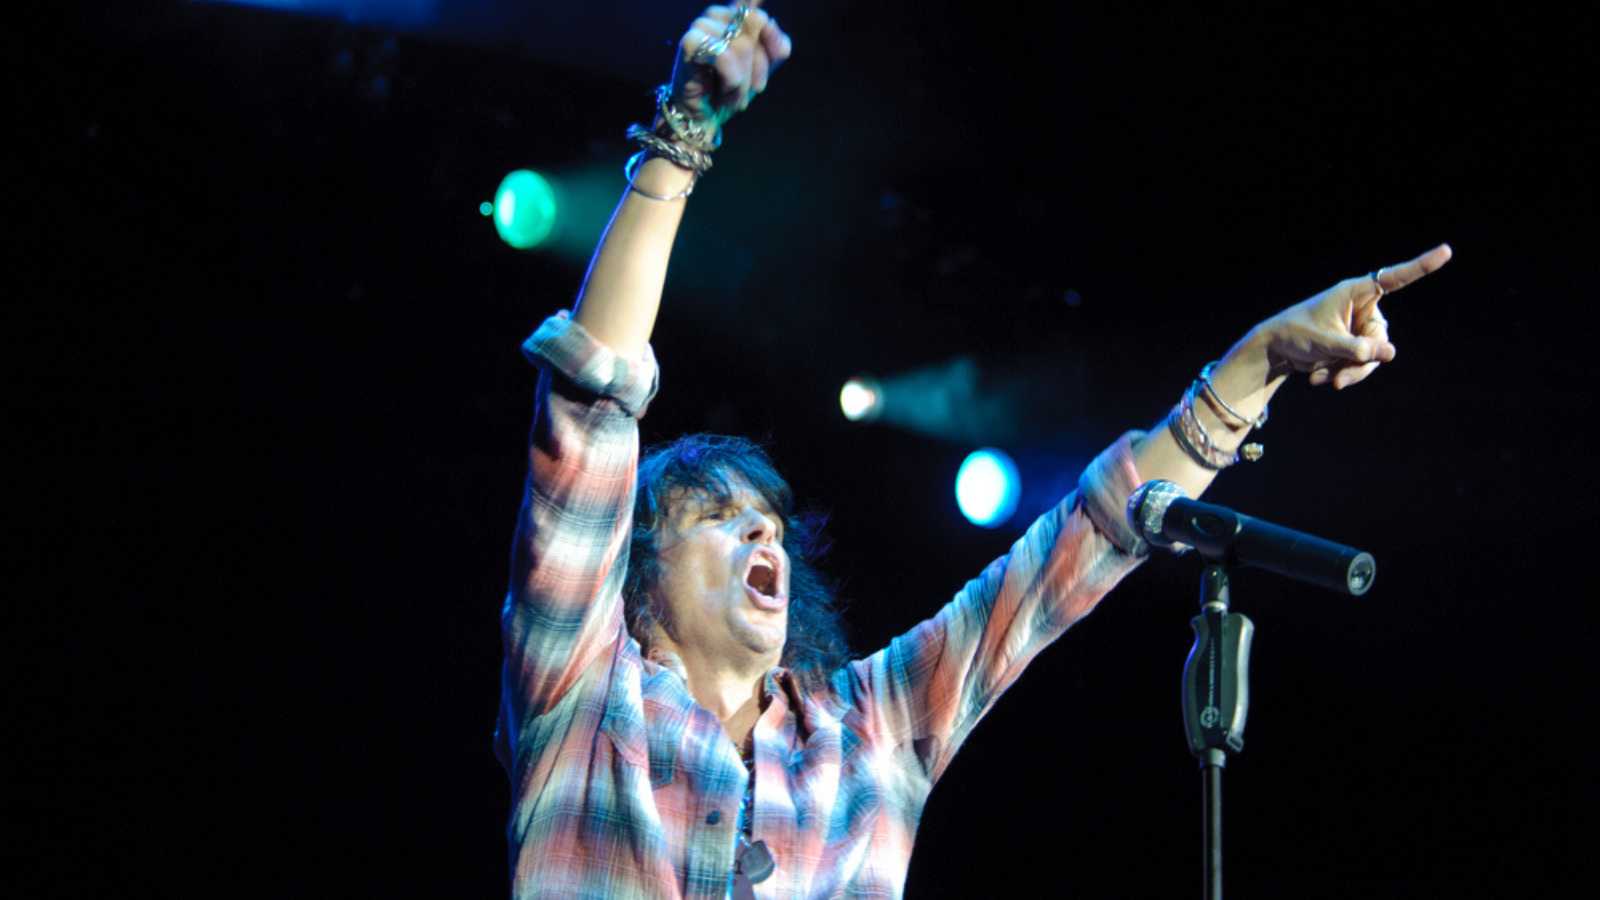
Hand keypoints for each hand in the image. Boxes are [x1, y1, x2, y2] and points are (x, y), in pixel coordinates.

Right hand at [671, 3, 792, 126]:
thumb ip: (776, 44)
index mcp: (733, 14)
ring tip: (729, 91)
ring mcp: (701, 25)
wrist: (705, 115)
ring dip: (742, 80)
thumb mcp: (763, 67)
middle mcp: (715, 14)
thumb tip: (768, 24)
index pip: (762, 17)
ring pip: (742, 45)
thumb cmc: (731, 89)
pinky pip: (725, 56)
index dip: (773, 39)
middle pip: (756, 27)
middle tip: (742, 85)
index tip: (770, 63)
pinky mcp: (690, 42)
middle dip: (757, 66)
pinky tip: (723, 90)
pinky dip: (731, 79)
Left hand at [1252, 243, 1452, 389]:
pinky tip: (1318, 378)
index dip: (1421, 266)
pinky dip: (1343, 373)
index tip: (1446, 251)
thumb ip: (1357, 349)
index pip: (1394, 278)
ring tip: (1323, 380)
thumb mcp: (1325, 343)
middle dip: (1361, 363)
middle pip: (1381, 339)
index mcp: (1355, 292)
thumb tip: (1391, 354)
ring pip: (1374, 356)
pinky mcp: (1355, 344)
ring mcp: (1360, 327)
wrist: (1274, 350)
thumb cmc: (1295, 334)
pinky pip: (1362, 364)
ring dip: (1350, 372)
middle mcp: (1362, 307)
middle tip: (1338, 381)